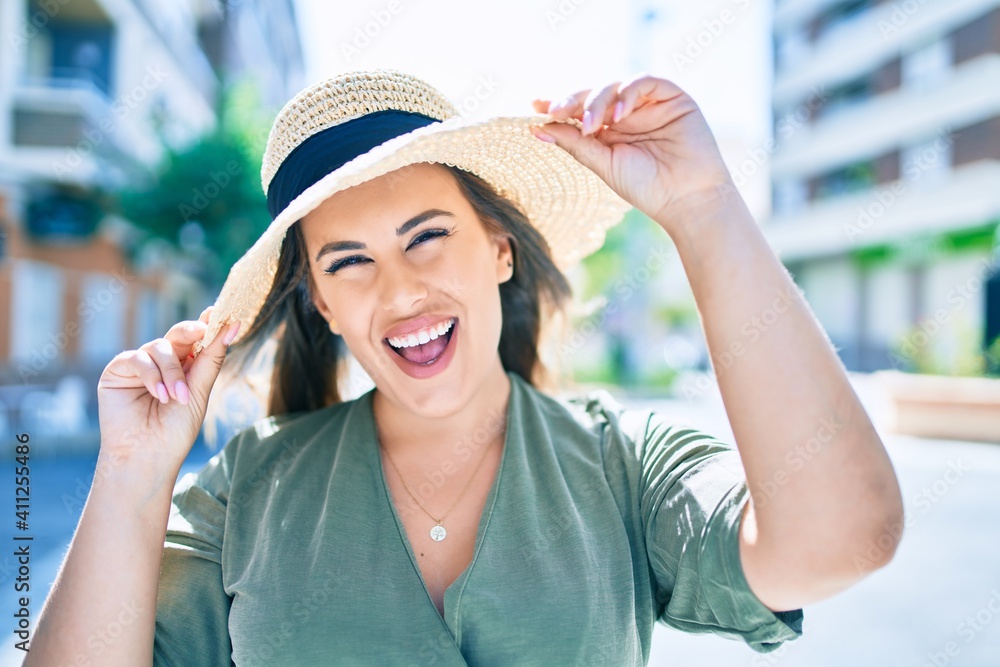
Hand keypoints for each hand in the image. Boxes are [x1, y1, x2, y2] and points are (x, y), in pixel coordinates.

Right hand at [96, 306, 239, 480]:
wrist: (148, 456)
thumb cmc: (176, 430)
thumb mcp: (199, 391)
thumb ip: (212, 358)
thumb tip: (233, 326)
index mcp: (185, 367)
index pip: (197, 340)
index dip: (208, 325)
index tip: (220, 313)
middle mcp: (162, 363)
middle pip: (178, 335)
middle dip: (192, 331)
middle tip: (203, 330)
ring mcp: (140, 365)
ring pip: (160, 347)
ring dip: (171, 372)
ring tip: (176, 398)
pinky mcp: (118, 371)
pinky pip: (137, 358)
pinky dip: (151, 376)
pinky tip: (159, 396)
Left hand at [531, 73, 735, 230]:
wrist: (687, 198)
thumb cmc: (646, 187)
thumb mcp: (603, 164)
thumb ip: (575, 143)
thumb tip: (537, 128)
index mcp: (609, 130)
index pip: (579, 110)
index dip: (558, 104)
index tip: (534, 106)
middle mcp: (627, 114)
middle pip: (593, 94)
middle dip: (573, 101)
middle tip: (556, 111)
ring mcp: (648, 103)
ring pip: (615, 86)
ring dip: (598, 101)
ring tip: (590, 125)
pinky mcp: (672, 96)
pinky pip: (644, 82)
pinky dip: (628, 93)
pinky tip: (618, 114)